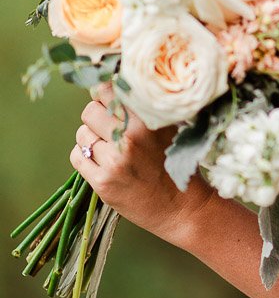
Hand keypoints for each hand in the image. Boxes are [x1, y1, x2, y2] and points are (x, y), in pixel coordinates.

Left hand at [70, 82, 213, 246]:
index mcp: (147, 119)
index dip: (104, 96)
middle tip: (109, 130)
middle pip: (89, 111)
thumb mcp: (168, 130)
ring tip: (110, 150)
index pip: (107, 90)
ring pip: (82, 134)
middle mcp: (130, 137)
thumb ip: (143, 110)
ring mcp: (115, 160)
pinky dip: (85, 158)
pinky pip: (77, 157)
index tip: (108, 104)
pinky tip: (102, 164)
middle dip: (96, 119)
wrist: (182, 208)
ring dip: (91, 140)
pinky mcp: (103, 182)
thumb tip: (109, 89)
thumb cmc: (174, 165)